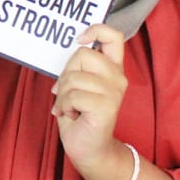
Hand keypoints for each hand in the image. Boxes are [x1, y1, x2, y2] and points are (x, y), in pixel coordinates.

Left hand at [51, 23, 128, 174]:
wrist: (89, 149)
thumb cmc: (81, 115)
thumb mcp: (79, 85)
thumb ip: (79, 68)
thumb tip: (71, 49)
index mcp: (112, 69)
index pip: (114, 36)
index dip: (96, 30)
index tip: (80, 38)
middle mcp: (118, 78)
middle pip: (83, 54)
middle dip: (66, 73)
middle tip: (66, 93)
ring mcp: (114, 92)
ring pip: (73, 77)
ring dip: (62, 94)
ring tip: (69, 107)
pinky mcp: (106, 107)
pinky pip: (72, 96)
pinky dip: (63, 106)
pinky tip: (72, 115)